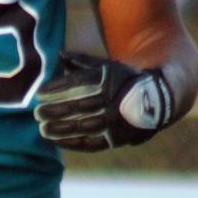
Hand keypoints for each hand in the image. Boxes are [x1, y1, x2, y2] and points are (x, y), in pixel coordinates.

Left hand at [35, 52, 172, 150]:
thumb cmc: (126, 81)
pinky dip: (72, 143)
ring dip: (60, 129)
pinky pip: (92, 143)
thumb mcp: (109, 67)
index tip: (39, 94)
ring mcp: (116, 122)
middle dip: (54, 110)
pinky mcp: (117, 138)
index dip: (56, 89)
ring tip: (42, 129)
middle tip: (37, 113)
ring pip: (83, 126)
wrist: (161, 100)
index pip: (78, 85)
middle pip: (78, 106)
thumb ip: (83, 62)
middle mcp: (113, 101)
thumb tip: (59, 55)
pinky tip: (56, 141)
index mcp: (109, 81)